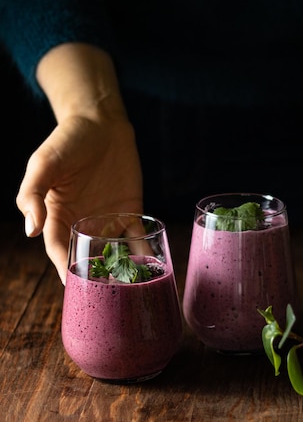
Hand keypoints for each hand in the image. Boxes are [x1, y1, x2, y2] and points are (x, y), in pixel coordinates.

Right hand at [16, 113, 142, 283]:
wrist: (101, 123)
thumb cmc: (67, 141)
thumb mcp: (43, 164)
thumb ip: (33, 195)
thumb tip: (31, 231)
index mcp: (57, 215)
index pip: (58, 247)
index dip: (64, 267)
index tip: (73, 287)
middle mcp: (82, 223)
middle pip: (85, 257)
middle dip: (93, 278)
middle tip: (104, 298)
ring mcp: (107, 220)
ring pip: (112, 253)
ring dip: (119, 271)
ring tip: (130, 291)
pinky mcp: (131, 213)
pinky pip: (138, 237)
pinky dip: (145, 252)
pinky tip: (153, 269)